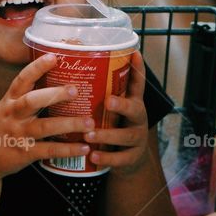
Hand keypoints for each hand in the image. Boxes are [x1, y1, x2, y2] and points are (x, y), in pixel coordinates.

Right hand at [0, 53, 93, 179]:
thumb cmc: (0, 127)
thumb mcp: (7, 108)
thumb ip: (26, 96)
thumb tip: (57, 80)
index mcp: (10, 101)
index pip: (22, 80)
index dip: (37, 67)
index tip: (53, 57)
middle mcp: (13, 115)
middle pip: (32, 101)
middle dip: (55, 94)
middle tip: (76, 89)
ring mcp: (19, 134)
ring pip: (45, 127)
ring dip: (69, 124)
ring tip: (90, 122)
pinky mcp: (25, 153)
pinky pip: (49, 150)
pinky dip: (68, 149)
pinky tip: (84, 147)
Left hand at [84, 50, 150, 175]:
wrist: (131, 161)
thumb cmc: (114, 126)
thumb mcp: (112, 110)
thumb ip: (100, 93)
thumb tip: (77, 60)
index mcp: (132, 103)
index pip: (137, 84)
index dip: (138, 69)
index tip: (135, 54)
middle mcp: (138, 118)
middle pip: (134, 109)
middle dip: (121, 105)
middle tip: (108, 101)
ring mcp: (137, 139)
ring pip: (125, 136)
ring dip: (107, 135)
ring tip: (89, 135)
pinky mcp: (132, 158)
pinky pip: (120, 159)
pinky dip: (106, 158)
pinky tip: (93, 157)